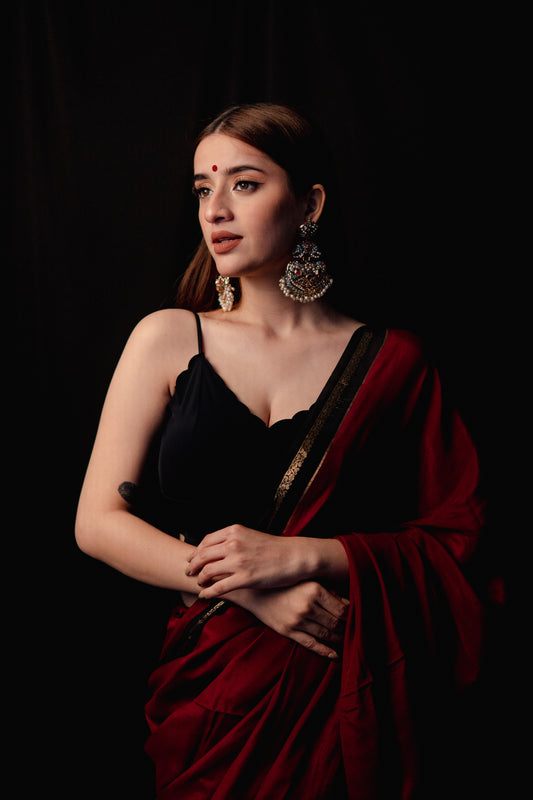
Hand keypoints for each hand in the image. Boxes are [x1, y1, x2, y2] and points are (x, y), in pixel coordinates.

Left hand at [186, 524, 309, 598]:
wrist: (295, 556)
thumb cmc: (276, 548)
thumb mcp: (251, 536)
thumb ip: (234, 540)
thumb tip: (218, 549)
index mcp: (234, 531)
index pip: (206, 541)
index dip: (196, 551)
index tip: (192, 558)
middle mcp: (233, 544)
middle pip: (202, 556)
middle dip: (192, 565)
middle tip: (189, 572)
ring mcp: (238, 562)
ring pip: (207, 571)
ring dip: (199, 579)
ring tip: (199, 583)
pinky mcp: (245, 578)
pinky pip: (219, 587)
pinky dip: (208, 592)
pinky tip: (205, 595)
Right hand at [231, 582, 349, 659]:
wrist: (254, 590)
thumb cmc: (284, 582)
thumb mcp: (308, 579)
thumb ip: (328, 590)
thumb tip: (348, 604)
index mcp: (314, 589)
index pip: (342, 609)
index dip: (352, 615)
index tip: (357, 616)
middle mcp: (307, 606)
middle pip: (336, 623)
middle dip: (347, 628)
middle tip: (355, 630)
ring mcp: (297, 621)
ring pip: (326, 635)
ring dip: (339, 639)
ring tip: (347, 639)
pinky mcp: (288, 631)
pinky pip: (311, 644)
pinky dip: (325, 651)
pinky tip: (335, 654)